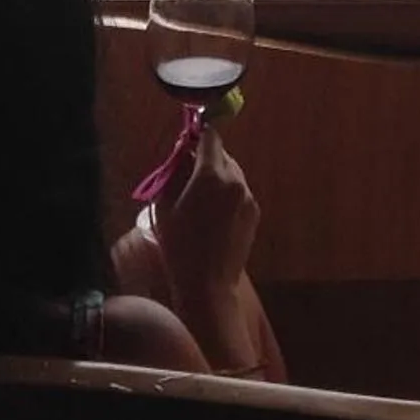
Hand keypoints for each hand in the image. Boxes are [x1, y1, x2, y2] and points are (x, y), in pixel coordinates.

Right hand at [153, 123, 257, 305]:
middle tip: (187, 176)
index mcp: (211, 175)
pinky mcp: (254, 213)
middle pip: (222, 156)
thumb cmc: (178, 246)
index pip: (210, 138)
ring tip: (199, 201)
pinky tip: (213, 217)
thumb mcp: (165, 206)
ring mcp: (248, 197)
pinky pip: (239, 193)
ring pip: (232, 175)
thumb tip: (180, 154)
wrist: (207, 284)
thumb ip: (173, 173)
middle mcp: (235, 181)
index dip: (198, 135)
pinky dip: (227, 195)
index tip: (188, 139)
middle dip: (206, 160)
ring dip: (217, 178)